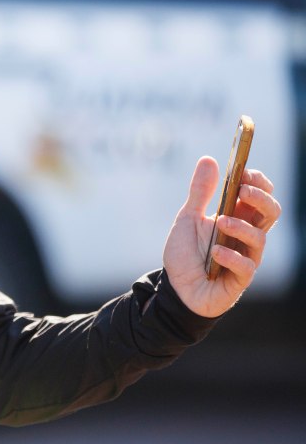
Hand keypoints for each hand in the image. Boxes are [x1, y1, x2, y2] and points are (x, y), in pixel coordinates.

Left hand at [163, 156, 280, 317]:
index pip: (260, 195)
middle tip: (242, 191)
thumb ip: (199, 192)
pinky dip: (231, 257)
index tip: (244, 173)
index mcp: (237, 217)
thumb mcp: (187, 218)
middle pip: (271, 212)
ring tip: (220, 221)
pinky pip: (247, 266)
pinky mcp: (240, 278)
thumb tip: (209, 159)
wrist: (175, 288)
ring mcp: (246, 256)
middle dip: (261, 198)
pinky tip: (215, 253)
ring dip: (241, 226)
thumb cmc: (185, 253)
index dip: (258, 182)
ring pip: (261, 237)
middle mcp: (246, 235)